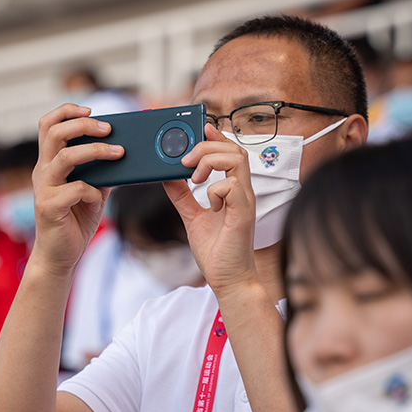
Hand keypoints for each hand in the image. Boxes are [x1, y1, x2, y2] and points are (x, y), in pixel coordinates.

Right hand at [31, 104, 123, 273]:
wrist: (60, 256)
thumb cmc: (75, 220)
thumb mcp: (92, 190)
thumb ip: (101, 171)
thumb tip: (124, 152)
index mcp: (49, 163)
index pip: (47, 125)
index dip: (67, 111)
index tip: (91, 109)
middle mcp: (42, 172)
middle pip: (53, 133)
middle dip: (83, 125)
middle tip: (108, 129)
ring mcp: (43, 189)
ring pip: (65, 157)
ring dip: (95, 151)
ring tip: (118, 153)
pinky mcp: (49, 207)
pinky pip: (75, 189)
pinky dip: (92, 191)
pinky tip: (98, 199)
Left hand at [163, 124, 257, 293]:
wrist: (228, 280)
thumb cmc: (217, 251)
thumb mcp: (192, 217)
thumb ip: (182, 196)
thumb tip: (167, 176)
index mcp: (232, 190)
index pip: (230, 152)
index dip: (216, 137)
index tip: (199, 130)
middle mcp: (241, 192)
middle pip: (234, 149)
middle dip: (206, 147)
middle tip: (185, 162)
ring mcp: (244, 202)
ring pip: (237, 160)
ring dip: (210, 161)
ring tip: (194, 178)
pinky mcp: (243, 215)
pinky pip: (231, 187)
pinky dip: (215, 189)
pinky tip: (209, 204)